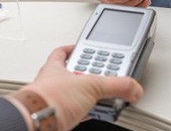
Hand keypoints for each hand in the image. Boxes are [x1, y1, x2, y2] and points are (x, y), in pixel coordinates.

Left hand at [23, 45, 142, 130]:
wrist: (38, 124)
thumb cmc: (50, 98)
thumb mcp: (90, 85)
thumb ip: (115, 85)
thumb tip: (132, 87)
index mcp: (55, 66)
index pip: (63, 51)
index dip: (74, 48)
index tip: (85, 49)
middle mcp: (53, 81)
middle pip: (72, 73)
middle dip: (88, 74)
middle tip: (102, 75)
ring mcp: (55, 98)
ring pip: (74, 93)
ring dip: (88, 95)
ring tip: (102, 96)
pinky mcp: (58, 115)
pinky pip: (75, 110)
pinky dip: (85, 111)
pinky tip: (94, 113)